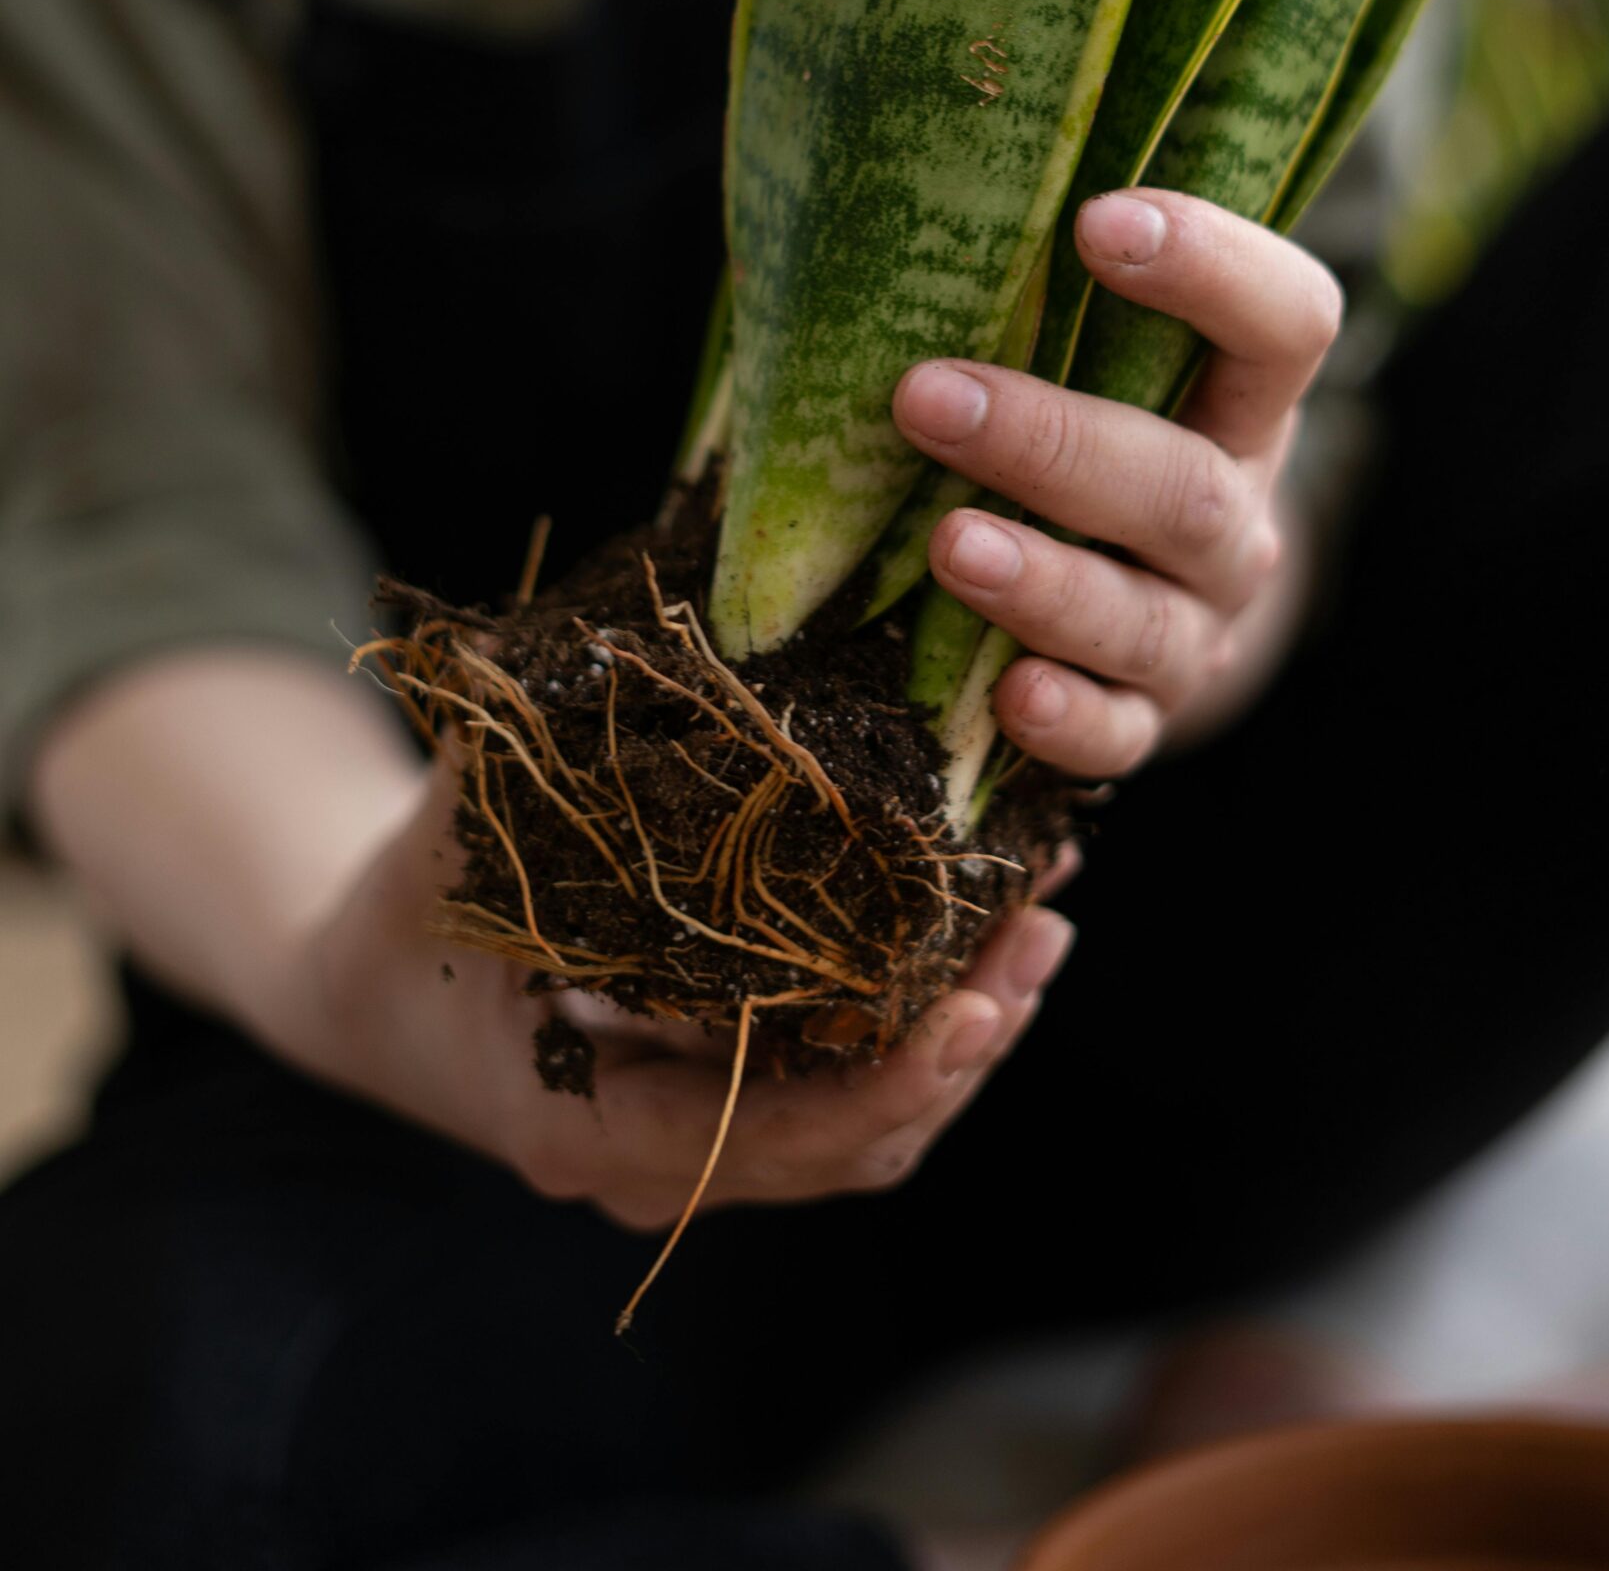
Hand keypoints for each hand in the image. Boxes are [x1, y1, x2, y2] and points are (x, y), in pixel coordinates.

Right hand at [295, 754, 1075, 1226]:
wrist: (367, 987)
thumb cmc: (403, 908)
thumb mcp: (450, 836)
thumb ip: (527, 764)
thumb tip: (616, 638)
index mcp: (582, 1124)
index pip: (764, 1137)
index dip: (880, 1084)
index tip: (973, 1007)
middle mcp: (654, 1165)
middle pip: (848, 1146)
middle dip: (961, 1046)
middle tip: (1042, 932)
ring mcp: (698, 1146)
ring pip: (866, 1131)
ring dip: (965, 1033)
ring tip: (1045, 920)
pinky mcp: (730, 1104)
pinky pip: (849, 1089)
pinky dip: (924, 1020)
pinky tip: (985, 927)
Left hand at [893, 188, 1341, 778]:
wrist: (1151, 601)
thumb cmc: (1089, 433)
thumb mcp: (1093, 362)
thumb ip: (1028, 299)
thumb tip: (861, 202)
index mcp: (1243, 403)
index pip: (1286, 322)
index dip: (1214, 267)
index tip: (1097, 221)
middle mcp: (1235, 516)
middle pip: (1186, 486)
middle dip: (1053, 442)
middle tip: (927, 397)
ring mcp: (1197, 627)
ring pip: (1146, 617)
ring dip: (1045, 581)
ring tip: (950, 546)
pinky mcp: (1146, 719)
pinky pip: (1118, 736)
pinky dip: (1067, 720)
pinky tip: (1010, 695)